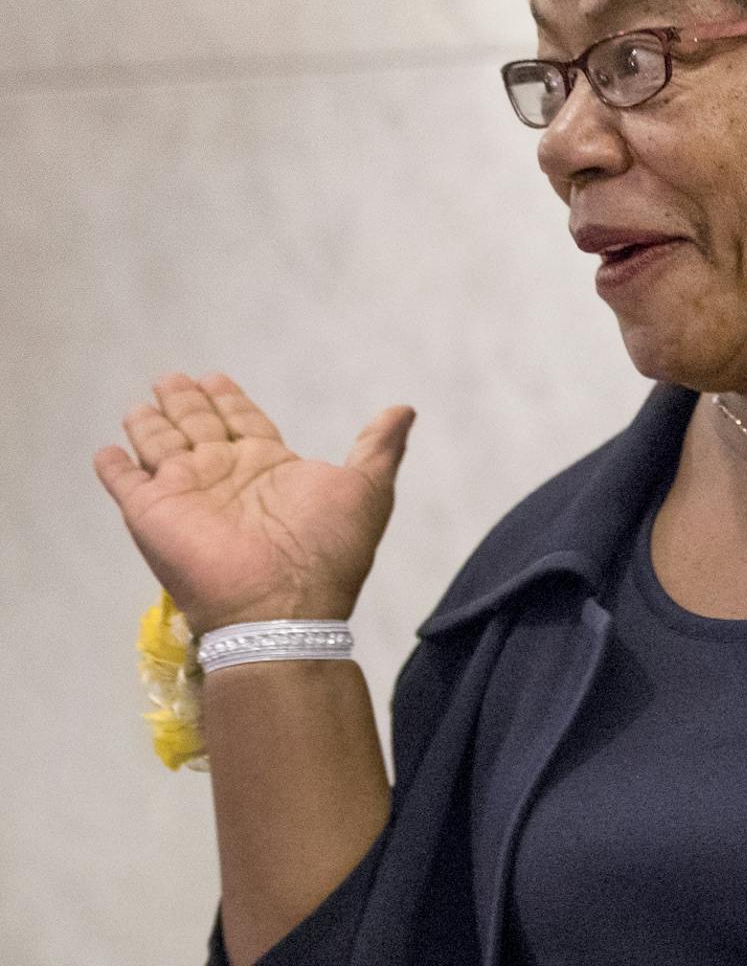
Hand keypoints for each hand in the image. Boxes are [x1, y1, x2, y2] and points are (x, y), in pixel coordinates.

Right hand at [93, 373, 415, 633]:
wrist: (284, 606)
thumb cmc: (328, 549)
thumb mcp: (367, 488)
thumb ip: (379, 446)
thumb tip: (404, 409)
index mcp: (270, 466)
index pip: (245, 421)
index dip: (230, 399)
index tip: (216, 377)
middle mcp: (225, 475)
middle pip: (200, 426)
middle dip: (187, 401)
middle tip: (173, 377)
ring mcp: (186, 493)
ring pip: (162, 445)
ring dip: (151, 424)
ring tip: (143, 403)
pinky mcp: (151, 514)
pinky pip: (126, 483)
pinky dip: (114, 467)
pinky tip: (106, 450)